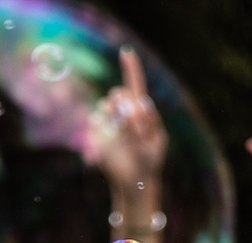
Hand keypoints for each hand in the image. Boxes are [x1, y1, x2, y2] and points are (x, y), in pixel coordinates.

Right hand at [91, 49, 167, 186]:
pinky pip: (96, 121)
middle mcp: (122, 111)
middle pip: (120, 93)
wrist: (134, 180)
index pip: (135, 85)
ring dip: (121, 120)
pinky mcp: (95, 131)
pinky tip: (108, 151)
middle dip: (130, 108)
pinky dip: (105, 132)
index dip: (131, 68)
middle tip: (139, 129)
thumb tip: (140, 102)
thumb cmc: (149, 160)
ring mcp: (107, 120)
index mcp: (140, 111)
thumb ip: (151, 121)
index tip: (127, 52)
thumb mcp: (156, 141)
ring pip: (107, 104)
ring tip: (132, 139)